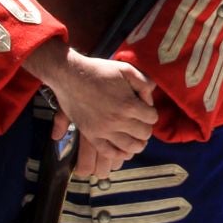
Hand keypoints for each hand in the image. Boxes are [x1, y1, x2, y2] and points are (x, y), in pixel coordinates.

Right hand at [41, 48, 156, 178]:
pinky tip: (123, 148)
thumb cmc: (98, 70)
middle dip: (145, 127)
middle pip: (144, 134)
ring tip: (135, 137)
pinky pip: (109, 152)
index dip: (151, 113)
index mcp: (129, 105)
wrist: (70, 75)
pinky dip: (119, 153)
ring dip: (137, 143)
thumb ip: (144, 83)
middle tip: (140, 122)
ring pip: (130, 147)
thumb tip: (150, 100)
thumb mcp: (126, 69)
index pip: (152, 118)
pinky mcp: (91, 135)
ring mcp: (104, 130)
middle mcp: (118, 121)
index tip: (144, 109)